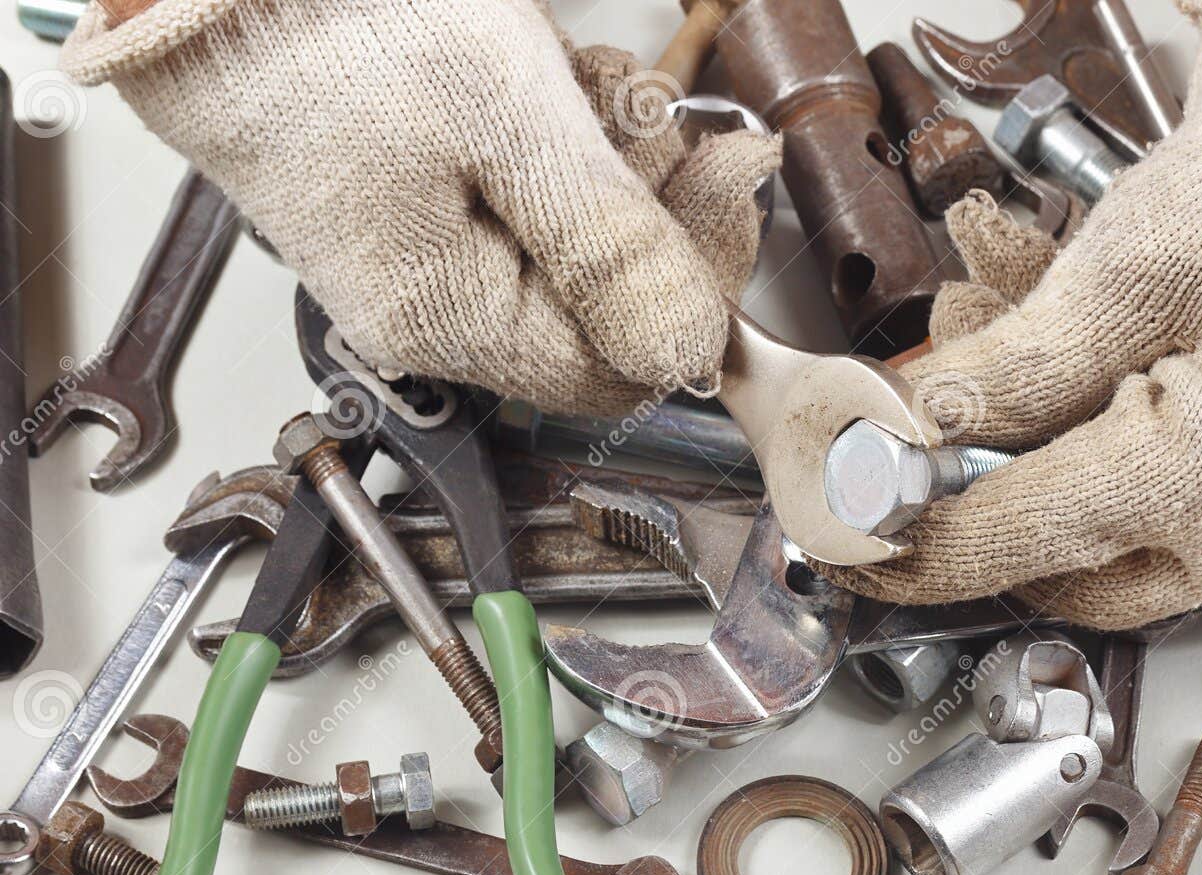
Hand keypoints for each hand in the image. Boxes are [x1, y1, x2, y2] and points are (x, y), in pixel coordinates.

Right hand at [63, 0, 780, 414]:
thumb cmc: (327, 20)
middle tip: (662, 121)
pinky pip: (517, 208)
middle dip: (651, 211)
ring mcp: (416, 258)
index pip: (622, 365)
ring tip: (594, 83)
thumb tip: (685, 349)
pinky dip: (557, 149)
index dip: (692, 286)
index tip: (726, 190)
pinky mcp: (411, 207)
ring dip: (609, 167)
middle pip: (598, 308)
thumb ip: (608, 248)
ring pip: (566, 250)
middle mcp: (428, 310)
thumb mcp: (510, 123)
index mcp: (449, 317)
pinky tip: (553, 86)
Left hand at [827, 0, 1201, 630]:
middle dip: (994, 545)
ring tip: (1015, 437)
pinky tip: (1094, 428)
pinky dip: (1123, 497)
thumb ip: (1004, 372)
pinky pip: (1192, 535)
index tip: (860, 542)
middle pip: (1085, 585)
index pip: (1030, 538)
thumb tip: (913, 428)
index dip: (927, 544)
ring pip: (1139, 572)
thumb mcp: (1119, 270)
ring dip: (1058, 523)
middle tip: (927, 487)